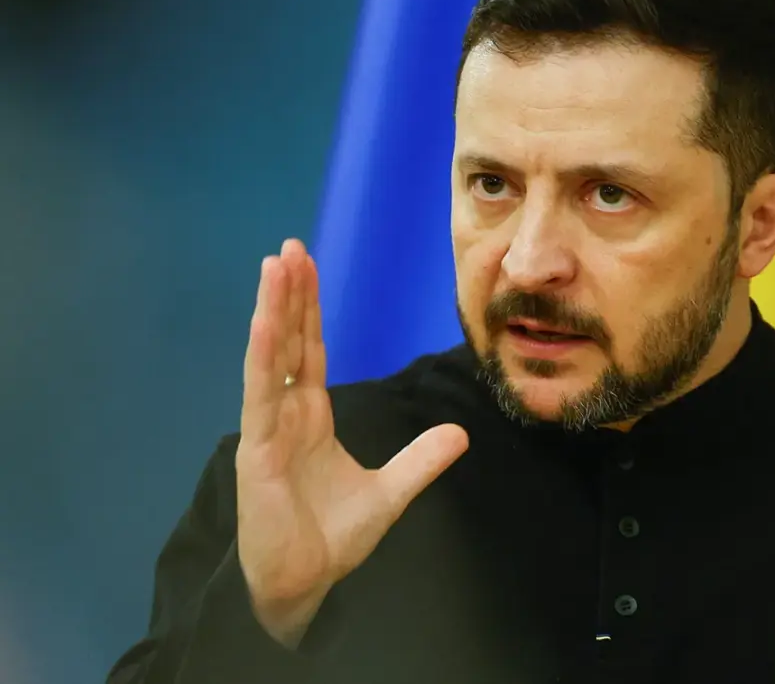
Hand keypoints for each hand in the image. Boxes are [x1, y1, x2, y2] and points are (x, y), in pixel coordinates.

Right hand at [236, 238, 468, 646]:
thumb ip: (421, 460)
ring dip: (272, 310)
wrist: (303, 584)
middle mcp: (285, 414)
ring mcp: (267, 429)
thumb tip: (461, 434)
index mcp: (310, 417)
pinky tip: (263, 322)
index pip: (310, 350)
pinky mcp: (257, 450)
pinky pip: (260, 394)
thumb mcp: (390, 492)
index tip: (306, 266)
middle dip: (289, 294)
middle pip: (289, 341)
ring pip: (270, 357)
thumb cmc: (332, 538)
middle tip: (289, 246)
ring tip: (275, 264)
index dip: (308, 309)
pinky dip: (262, 356)